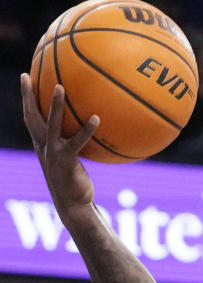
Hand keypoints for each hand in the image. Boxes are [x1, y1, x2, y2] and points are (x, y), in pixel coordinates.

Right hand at [20, 75, 99, 222]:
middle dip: (27, 96)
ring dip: (54, 105)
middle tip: (26, 75)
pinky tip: (96, 118)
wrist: (73, 206)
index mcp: (41, 145)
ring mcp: (53, 154)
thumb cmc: (74, 183)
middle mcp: (43, 147)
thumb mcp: (70, 161)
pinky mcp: (66, 161)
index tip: (25, 78)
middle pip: (31, 116)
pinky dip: (86, 130)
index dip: (26, 98)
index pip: (30, 118)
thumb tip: (86, 128)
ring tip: (60, 86)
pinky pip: (77, 142)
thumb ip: (72, 144)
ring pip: (51, 124)